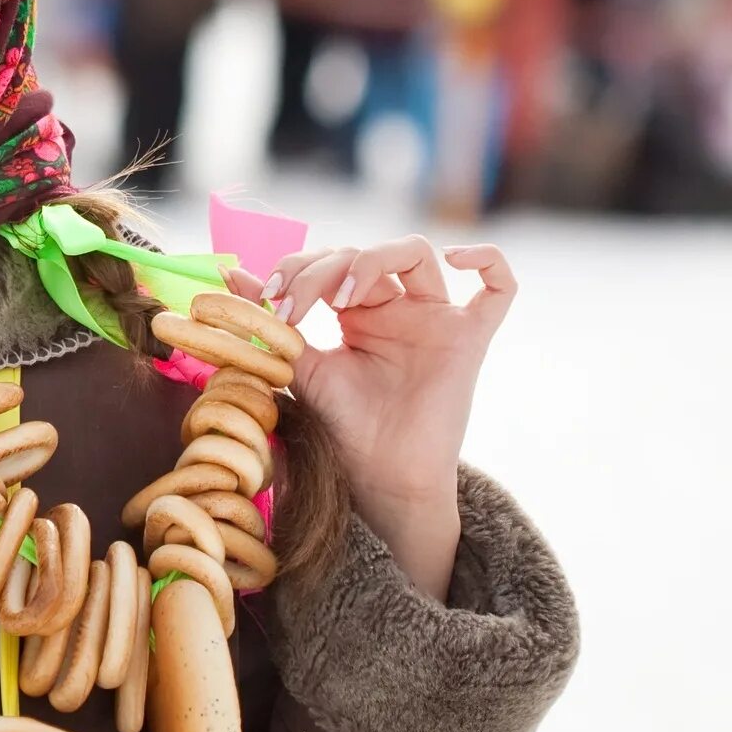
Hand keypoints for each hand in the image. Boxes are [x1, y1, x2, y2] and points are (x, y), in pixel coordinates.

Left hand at [228, 236, 516, 595]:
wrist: (379, 479)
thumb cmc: (343, 428)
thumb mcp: (300, 369)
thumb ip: (273, 324)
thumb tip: (231, 279)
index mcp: (359, 311)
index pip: (330, 261)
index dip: (297, 268)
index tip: (265, 297)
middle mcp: (398, 308)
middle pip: (363, 253)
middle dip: (320, 270)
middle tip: (290, 305)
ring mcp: (435, 320)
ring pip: (415, 254)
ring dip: (372, 259)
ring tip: (342, 295)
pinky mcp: (469, 340)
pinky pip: (500, 288)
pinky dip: (488, 260)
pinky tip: (458, 257)